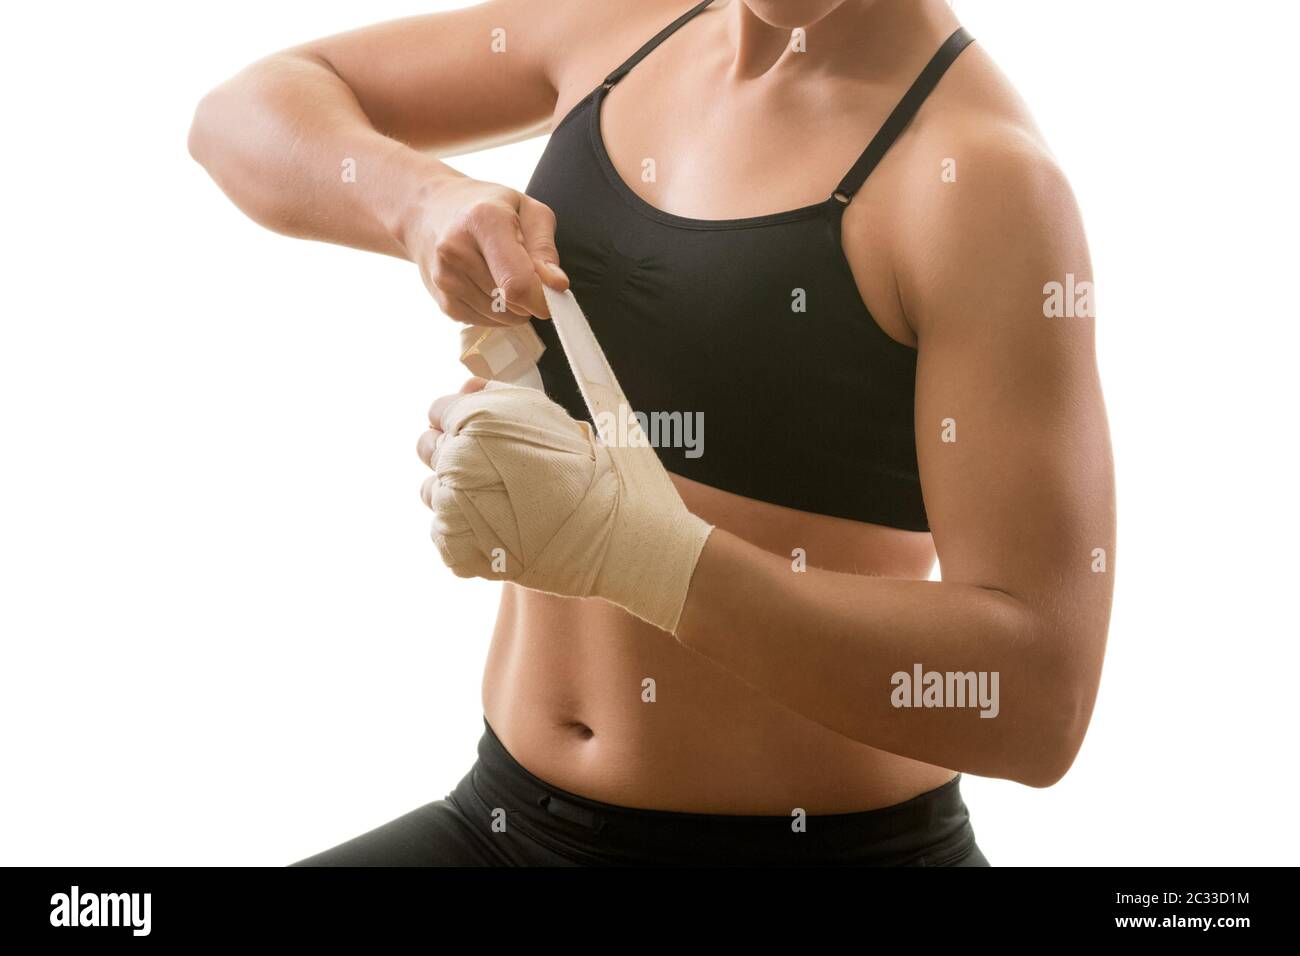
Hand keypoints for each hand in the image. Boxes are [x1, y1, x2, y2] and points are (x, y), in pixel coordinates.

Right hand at [402, 177, 568, 325]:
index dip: (542, 298)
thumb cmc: (487, 207)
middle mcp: (456, 251)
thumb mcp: (526, 209)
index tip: (551, 291)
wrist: (429, 210)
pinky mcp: (444, 303)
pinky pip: (486, 322)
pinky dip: (497, 311)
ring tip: (501, 272)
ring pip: (502, 318)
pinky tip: (486, 283)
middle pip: (513, 304)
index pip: (517, 283)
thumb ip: (545, 248)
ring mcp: (445, 279)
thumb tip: (556, 285)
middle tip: (522, 269)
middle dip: (530, 296)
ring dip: (514, 306)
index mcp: (484, 220)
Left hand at [416, 378, 713, 634]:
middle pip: (428, 448)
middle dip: (455, 454)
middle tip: (499, 470)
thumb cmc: (602, 472)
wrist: (624, 539)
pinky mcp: (460, 552)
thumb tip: (468, 386)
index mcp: (480, 419)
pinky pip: (442, 536)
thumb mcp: (558, 417)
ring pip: (431, 493)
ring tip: (504, 502)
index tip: (488, 437)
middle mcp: (457, 459)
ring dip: (457, 494)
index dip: (464, 420)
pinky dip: (466, 534)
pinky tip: (503, 532)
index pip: (439, 410)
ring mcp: (454, 510)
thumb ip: (504, 396)